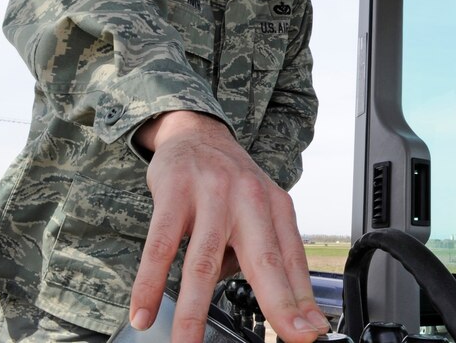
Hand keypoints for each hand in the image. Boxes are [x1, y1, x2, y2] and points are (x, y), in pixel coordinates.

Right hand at [129, 111, 328, 342]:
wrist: (197, 133)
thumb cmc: (232, 181)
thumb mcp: (260, 208)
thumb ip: (266, 251)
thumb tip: (272, 304)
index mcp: (276, 207)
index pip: (293, 261)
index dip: (302, 299)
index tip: (311, 332)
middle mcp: (250, 200)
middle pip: (264, 261)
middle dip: (277, 305)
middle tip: (288, 339)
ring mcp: (212, 195)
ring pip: (204, 263)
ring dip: (194, 312)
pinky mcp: (175, 193)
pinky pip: (160, 247)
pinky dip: (150, 284)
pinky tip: (144, 312)